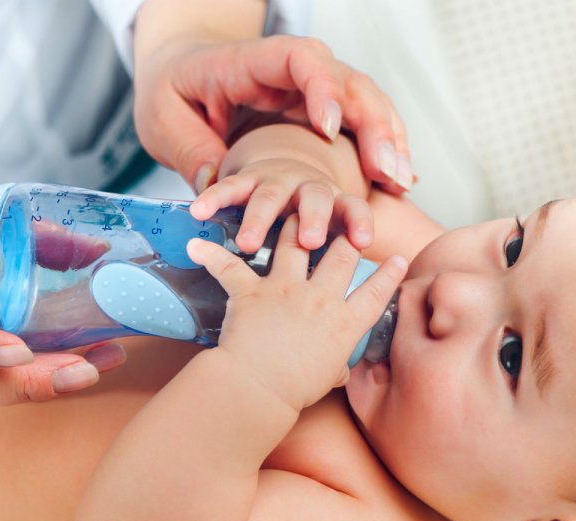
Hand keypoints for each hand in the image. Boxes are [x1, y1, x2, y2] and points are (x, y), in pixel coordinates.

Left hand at [135, 35, 413, 194]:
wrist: (182, 77)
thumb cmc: (172, 93)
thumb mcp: (163, 122)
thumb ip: (189, 153)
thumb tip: (215, 192)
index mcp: (253, 62)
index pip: (301, 60)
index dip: (321, 89)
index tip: (328, 126)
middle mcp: (294, 72)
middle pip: (349, 83)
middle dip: (373, 125)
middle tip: (386, 170)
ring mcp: (315, 91)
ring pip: (367, 104)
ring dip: (389, 141)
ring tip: (400, 184)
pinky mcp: (323, 114)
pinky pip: (363, 125)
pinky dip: (384, 151)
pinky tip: (398, 184)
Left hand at [186, 216, 406, 412]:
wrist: (260, 390)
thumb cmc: (295, 391)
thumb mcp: (327, 379)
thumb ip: (337, 368)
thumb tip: (342, 374)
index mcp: (344, 324)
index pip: (375, 294)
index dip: (389, 275)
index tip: (398, 259)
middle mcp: (321, 300)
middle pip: (341, 256)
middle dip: (344, 235)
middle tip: (342, 225)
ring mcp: (285, 291)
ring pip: (295, 243)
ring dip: (295, 224)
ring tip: (294, 211)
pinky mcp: (251, 292)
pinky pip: (229, 266)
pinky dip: (211, 255)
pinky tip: (197, 244)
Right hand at [190, 157, 372, 252]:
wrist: (290, 173)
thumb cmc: (315, 223)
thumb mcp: (336, 235)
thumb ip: (347, 261)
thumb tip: (377, 291)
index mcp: (338, 205)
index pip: (354, 208)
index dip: (359, 221)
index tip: (363, 241)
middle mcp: (311, 188)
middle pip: (316, 200)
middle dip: (313, 218)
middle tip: (309, 242)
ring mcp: (278, 181)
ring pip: (270, 196)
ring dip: (261, 218)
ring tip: (249, 244)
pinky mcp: (248, 179)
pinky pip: (231, 187)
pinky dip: (215, 197)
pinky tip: (199, 211)